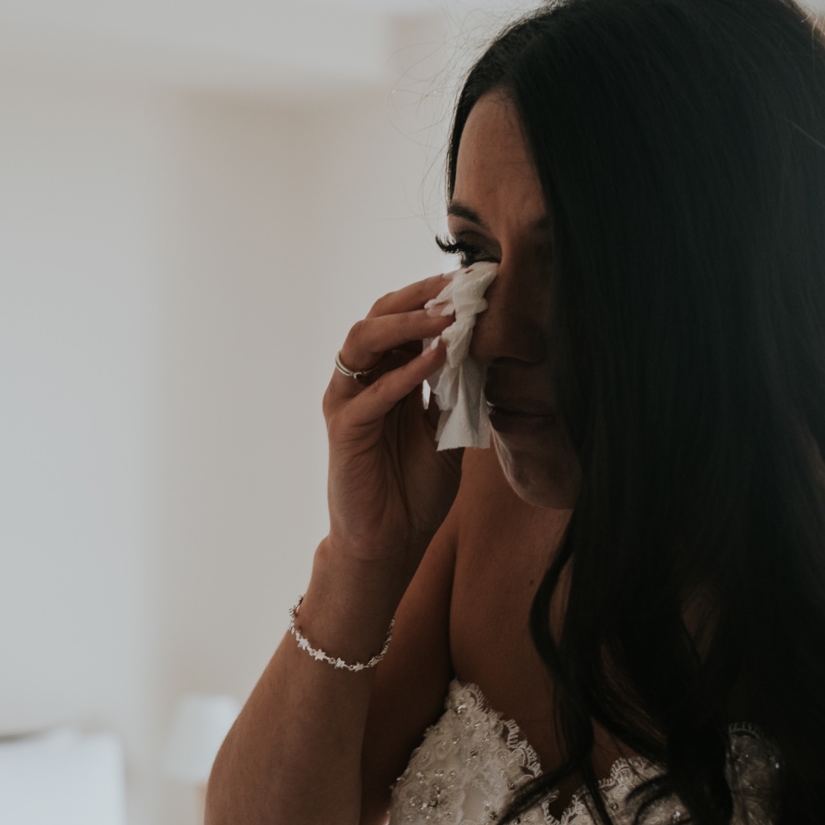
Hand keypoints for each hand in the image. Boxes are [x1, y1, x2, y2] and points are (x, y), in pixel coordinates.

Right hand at [324, 273, 464, 565]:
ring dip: (407, 324)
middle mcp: (362, 380)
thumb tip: (479, 348)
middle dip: (418, 296)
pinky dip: (405, 371)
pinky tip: (438, 358)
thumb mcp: (447, 429)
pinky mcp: (345, 429)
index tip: (472, 282)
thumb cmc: (415, 489)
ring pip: (363, 340)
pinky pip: (372, 392)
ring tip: (445, 318)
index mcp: (386, 375)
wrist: (391, 542)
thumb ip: (455, 390)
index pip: (403, 319)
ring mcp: (349, 401)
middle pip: (378, 316)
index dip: (433, 297)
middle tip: (457, 285)